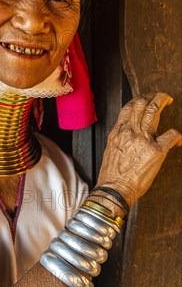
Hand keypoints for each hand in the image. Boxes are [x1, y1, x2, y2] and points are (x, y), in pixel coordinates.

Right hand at [97, 92, 181, 207]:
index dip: (139, 100)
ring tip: (168, 100)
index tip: (145, 100)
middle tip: (160, 97)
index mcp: (118, 132)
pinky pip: (172, 135)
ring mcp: (143, 140)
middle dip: (153, 96)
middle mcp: (130, 132)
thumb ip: (121, 139)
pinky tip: (178, 141)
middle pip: (142, 104)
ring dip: (163, 101)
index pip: (129, 108)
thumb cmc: (112, 176)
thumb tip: (130, 134)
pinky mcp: (156, 151)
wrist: (114, 190)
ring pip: (154, 110)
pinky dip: (177, 135)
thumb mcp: (111, 151)